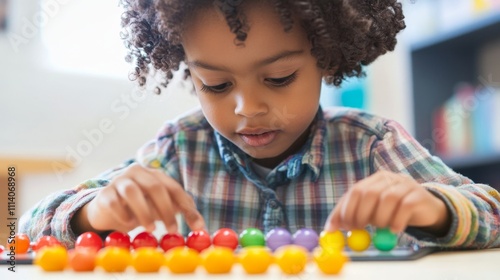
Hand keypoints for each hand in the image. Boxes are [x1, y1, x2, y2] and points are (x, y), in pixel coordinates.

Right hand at [75, 163, 204, 233]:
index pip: (173, 187)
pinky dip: (123, 214)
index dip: (185, 205)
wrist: (107, 210)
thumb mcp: (161, 208)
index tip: (195, 225)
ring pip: (132, 191)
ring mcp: (119, 181)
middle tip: (173, 230)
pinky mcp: (104, 194)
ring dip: (144, 211)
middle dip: (166, 209)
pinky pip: (113, 202)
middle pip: (155, 187)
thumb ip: (179, 212)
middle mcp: (137, 173)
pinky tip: (129, 223)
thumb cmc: (140, 207)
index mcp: (154, 175)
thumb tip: (200, 226)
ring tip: (151, 228)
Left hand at [324, 171, 449, 234]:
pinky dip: (397, 220)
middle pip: (369, 192)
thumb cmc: (393, 211)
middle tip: (359, 228)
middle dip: (361, 213)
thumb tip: (329, 230)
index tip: (344, 226)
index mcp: (374, 180)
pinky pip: (405, 206)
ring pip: (387, 199)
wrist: (426, 210)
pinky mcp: (418, 195)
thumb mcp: (371, 212)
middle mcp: (388, 178)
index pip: (355, 190)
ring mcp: (404, 184)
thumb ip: (352, 217)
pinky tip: (394, 229)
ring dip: (380, 218)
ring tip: (381, 228)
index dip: (347, 208)